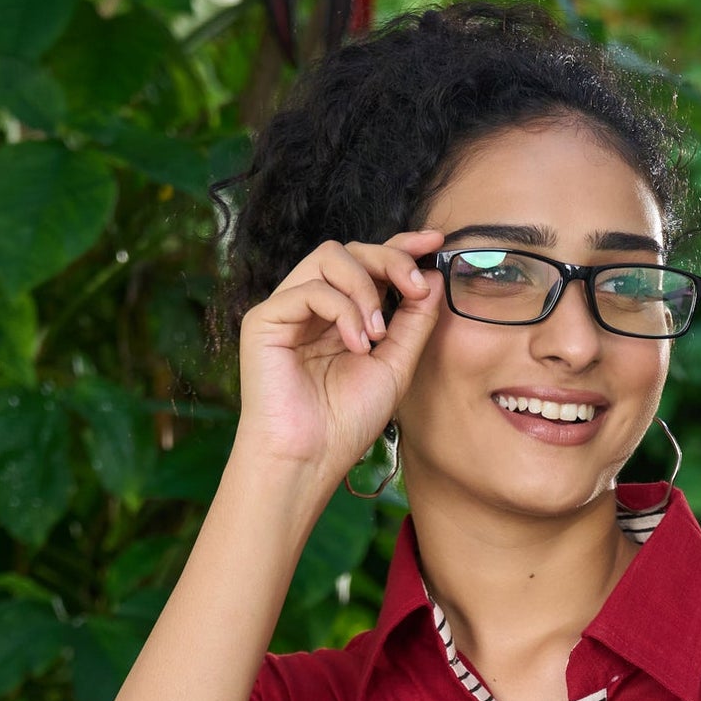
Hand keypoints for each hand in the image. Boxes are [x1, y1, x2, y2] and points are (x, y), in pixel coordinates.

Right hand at [234, 227, 446, 475]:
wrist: (310, 459)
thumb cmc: (347, 422)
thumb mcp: (396, 367)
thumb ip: (414, 323)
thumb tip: (434, 277)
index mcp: (342, 315)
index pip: (369, 264)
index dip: (401, 247)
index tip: (435, 241)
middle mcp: (313, 305)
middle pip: (351, 249)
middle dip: (390, 260)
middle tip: (415, 288)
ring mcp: (288, 309)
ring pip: (329, 256)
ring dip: (365, 288)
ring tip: (378, 334)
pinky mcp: (265, 319)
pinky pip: (310, 288)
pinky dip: (342, 311)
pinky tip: (357, 346)